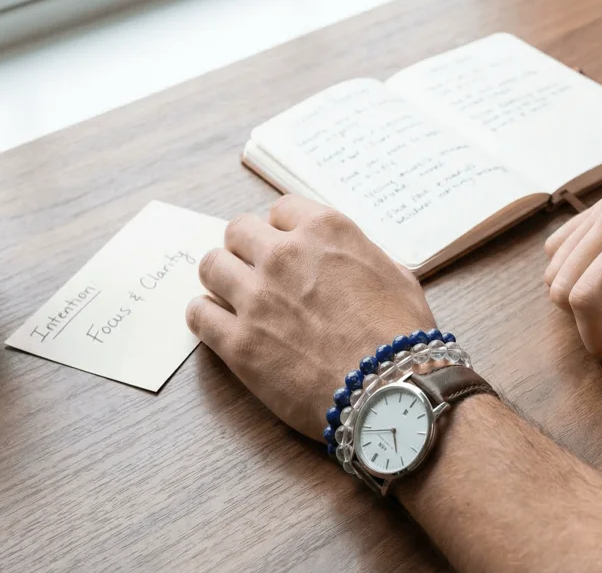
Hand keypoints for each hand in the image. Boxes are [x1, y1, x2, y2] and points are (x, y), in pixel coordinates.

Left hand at [186, 195, 434, 439]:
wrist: (391, 391)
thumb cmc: (403, 337)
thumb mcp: (397, 277)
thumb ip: (361, 257)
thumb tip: (348, 259)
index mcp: (326, 231)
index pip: (281, 210)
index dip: (282, 230)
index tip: (284, 247)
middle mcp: (285, 255)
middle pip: (238, 231)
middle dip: (246, 249)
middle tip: (256, 273)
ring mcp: (257, 298)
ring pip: (211, 266)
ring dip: (221, 278)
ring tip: (233, 297)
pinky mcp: (238, 343)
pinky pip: (198, 314)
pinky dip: (206, 315)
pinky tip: (219, 324)